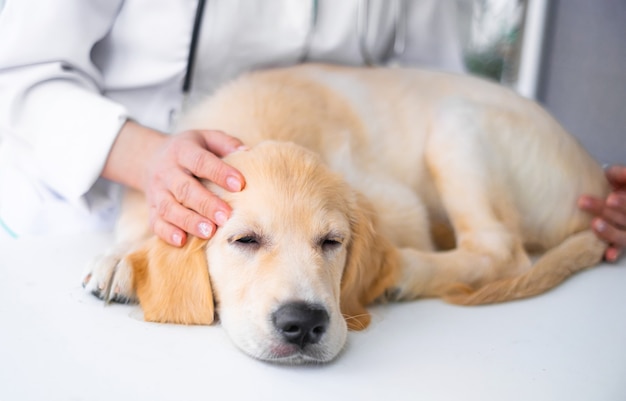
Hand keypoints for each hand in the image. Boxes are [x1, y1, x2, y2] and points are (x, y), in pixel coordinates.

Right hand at [144, 129, 245, 246]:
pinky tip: (182, 241)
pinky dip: (167, 233)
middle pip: (185, 189)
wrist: (149, 158)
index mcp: (183, 151)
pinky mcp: (151, 209)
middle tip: (226, 216)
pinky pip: (156, 223)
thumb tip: (248, 153)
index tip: (240, 184)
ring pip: (169, 208)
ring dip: (189, 221)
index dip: (220, 172)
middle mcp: (167, 171)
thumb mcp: (206, 138)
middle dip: (206, 204)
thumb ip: (226, 143)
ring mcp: (157, 192)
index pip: (201, 161)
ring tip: (210, 232)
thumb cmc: (190, 151)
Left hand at [578, 165, 625, 261]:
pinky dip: (614, 252)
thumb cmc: (614, 185)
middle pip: (623, 217)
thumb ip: (619, 173)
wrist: (611, 197)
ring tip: (594, 225)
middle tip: (583, 202)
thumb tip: (619, 172)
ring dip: (610, 232)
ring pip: (623, 235)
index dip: (623, 203)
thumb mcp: (617, 177)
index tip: (610, 198)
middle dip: (604, 210)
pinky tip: (607, 255)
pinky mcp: (620, 243)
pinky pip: (619, 249)